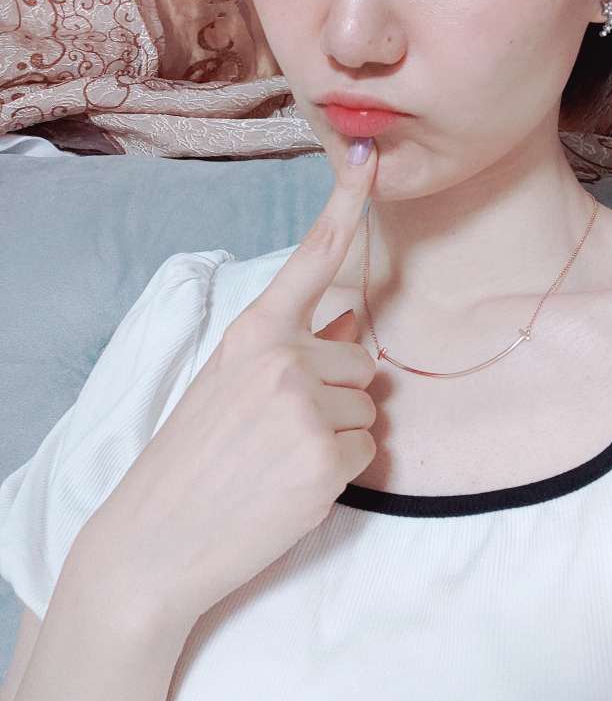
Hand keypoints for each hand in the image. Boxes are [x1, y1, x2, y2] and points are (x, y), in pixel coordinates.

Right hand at [88, 137, 379, 623]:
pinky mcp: (327, 460)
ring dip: (339, 431)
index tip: (367, 159)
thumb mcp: (229, 380)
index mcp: (254, 330)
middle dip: (338, 389)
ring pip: (368, 406)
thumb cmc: (191, 455)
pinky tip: (293, 484)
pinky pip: (369, 451)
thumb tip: (352, 318)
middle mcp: (284, 358)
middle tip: (282, 426)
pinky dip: (342, 471)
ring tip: (280, 456)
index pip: (313, 257)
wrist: (153, 541)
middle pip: (363, 356)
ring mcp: (307, 408)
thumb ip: (292, 344)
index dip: (347, 205)